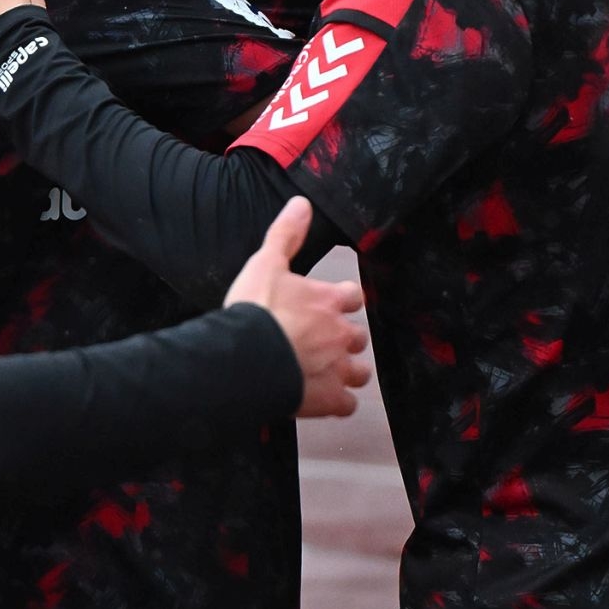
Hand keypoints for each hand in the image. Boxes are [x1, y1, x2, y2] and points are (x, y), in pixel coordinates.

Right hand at [225, 196, 371, 417]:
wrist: (249, 357)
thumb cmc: (257, 309)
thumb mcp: (266, 263)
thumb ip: (286, 234)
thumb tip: (302, 203)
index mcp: (329, 300)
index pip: (353, 296)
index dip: (343, 300)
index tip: (332, 303)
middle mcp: (341, 334)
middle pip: (358, 336)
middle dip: (345, 338)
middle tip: (322, 341)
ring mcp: (338, 369)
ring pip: (359, 372)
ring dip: (347, 371)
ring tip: (327, 372)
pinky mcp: (330, 400)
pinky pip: (347, 405)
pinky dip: (338, 403)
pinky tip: (323, 400)